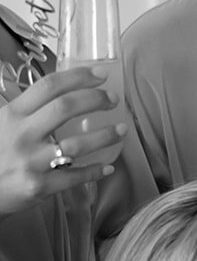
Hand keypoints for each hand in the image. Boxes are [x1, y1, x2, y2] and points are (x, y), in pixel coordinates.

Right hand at [0, 66, 122, 213]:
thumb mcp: (2, 123)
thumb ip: (27, 110)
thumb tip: (61, 93)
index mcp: (13, 114)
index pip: (49, 86)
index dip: (78, 77)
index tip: (100, 74)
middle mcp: (22, 134)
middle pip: (66, 108)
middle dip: (95, 100)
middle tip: (113, 100)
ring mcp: (32, 161)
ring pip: (77, 144)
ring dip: (104, 136)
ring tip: (121, 130)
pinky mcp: (39, 186)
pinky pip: (74, 177)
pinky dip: (94, 171)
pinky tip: (108, 167)